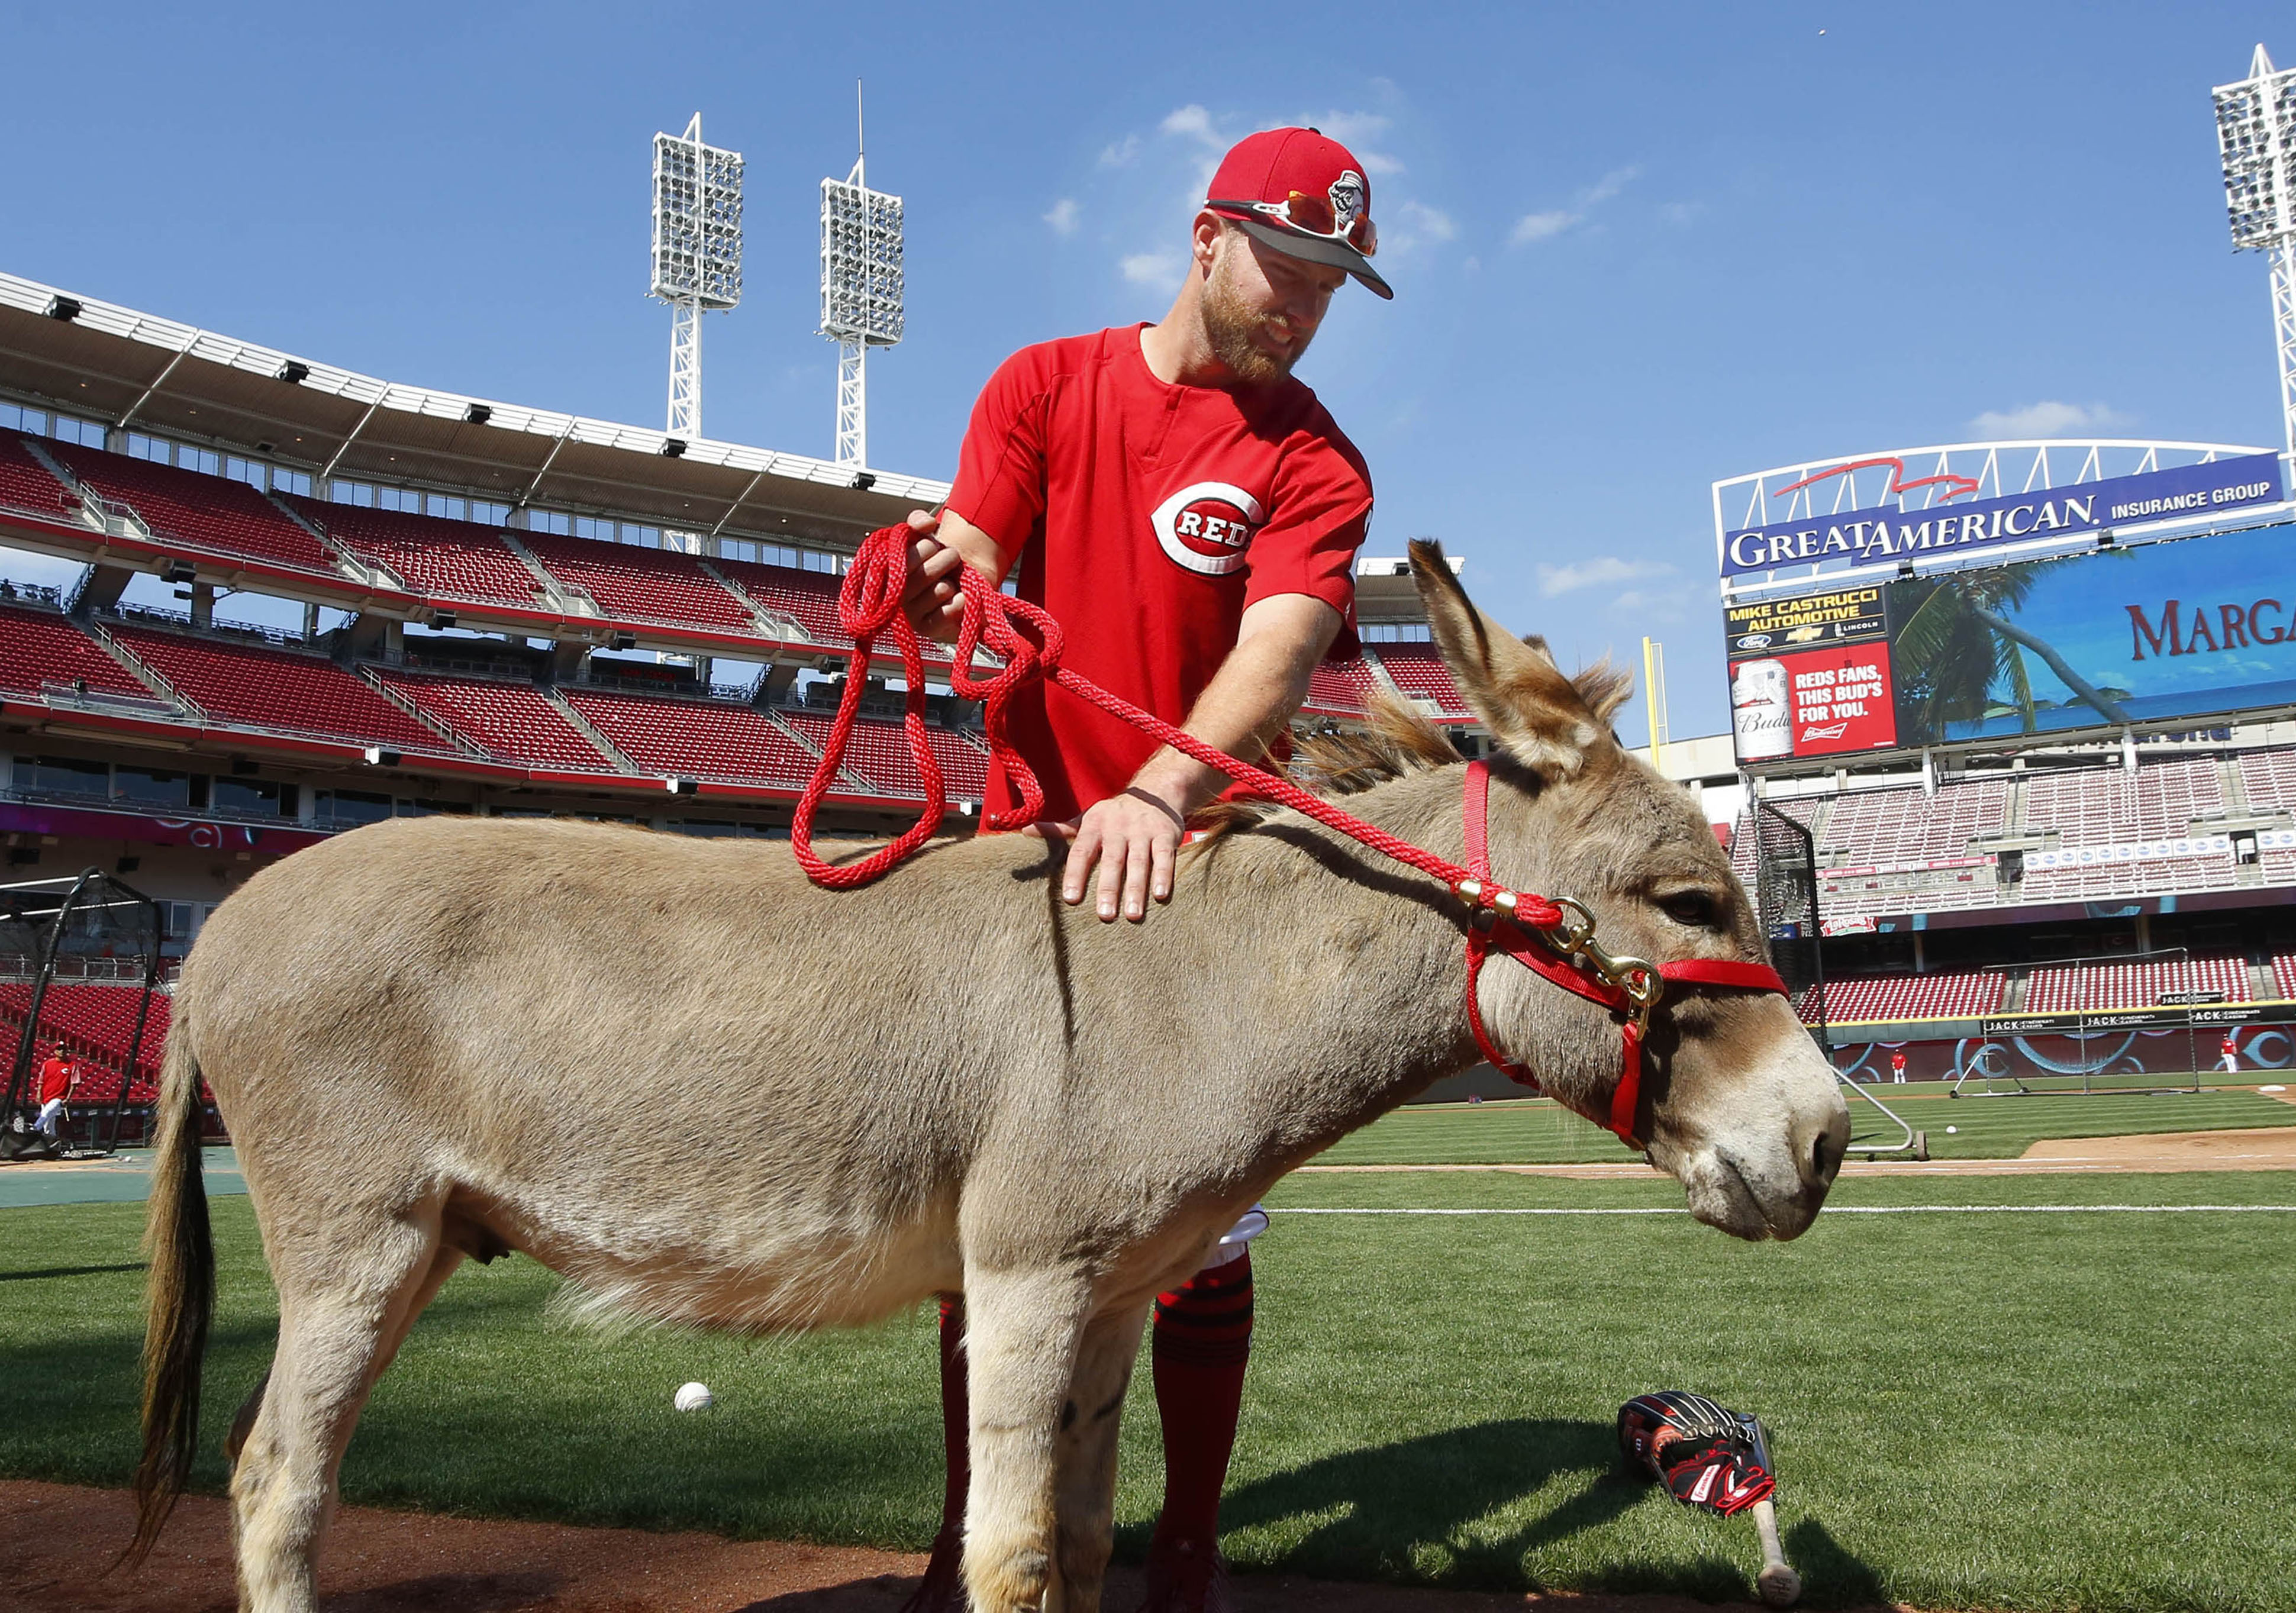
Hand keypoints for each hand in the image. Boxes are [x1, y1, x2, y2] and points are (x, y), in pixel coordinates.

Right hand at [900, 510, 966, 640]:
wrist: (961, 585)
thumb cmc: (938, 561)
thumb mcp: (925, 536)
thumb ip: (918, 522)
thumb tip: (925, 524)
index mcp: (888, 569)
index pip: (904, 554)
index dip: (927, 547)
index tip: (933, 546)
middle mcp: (895, 593)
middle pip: (924, 572)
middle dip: (946, 560)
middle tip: (950, 561)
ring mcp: (909, 613)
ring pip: (939, 591)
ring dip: (952, 583)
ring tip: (949, 583)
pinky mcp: (925, 629)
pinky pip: (948, 611)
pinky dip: (959, 601)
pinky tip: (956, 598)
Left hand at [1051, 788, 1185, 921]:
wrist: (1154, 791)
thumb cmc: (1112, 816)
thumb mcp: (1085, 820)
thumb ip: (1059, 830)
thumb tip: (1024, 831)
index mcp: (1094, 825)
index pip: (1082, 852)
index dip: (1076, 874)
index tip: (1071, 899)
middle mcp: (1118, 827)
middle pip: (1112, 860)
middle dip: (1108, 888)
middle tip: (1104, 915)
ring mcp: (1143, 830)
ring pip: (1139, 862)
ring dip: (1136, 889)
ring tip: (1132, 915)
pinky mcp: (1166, 834)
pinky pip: (1165, 857)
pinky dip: (1164, 875)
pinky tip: (1160, 895)